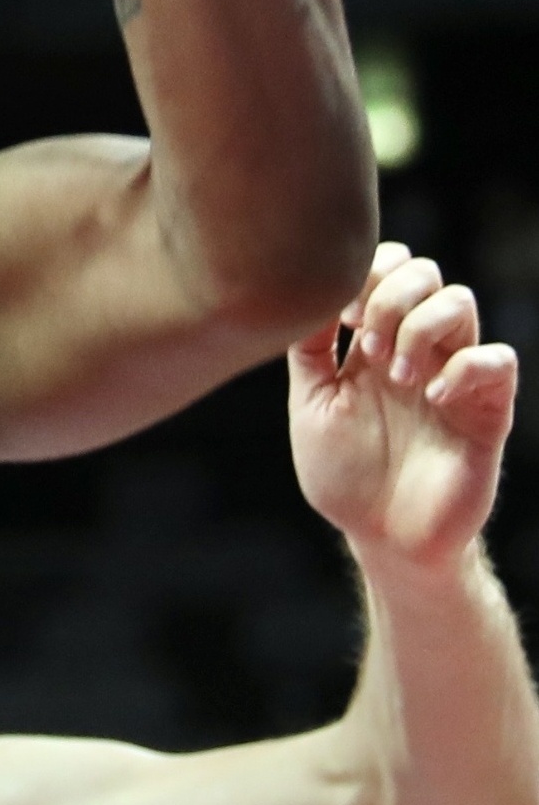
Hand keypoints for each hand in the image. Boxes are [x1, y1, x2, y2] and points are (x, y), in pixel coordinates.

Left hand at [288, 242, 515, 566]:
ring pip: (461, 301)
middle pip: (425, 272)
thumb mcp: (311, 403)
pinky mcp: (488, 410)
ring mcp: (455, 375)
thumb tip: (306, 287)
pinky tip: (432, 396)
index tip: (346, 317)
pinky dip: (463, 367)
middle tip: (369, 348)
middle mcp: (419, 349)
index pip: (388, 267)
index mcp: (376, 342)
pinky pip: (498, 359)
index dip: (368, 274)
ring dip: (420, 327)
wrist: (383, 537)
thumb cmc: (344, 473)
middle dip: (391, 297)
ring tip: (397, 376)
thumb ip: (309, 346)